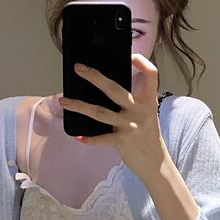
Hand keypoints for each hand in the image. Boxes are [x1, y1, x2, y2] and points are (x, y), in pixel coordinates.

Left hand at [58, 53, 167, 179]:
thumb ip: (132, 101)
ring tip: (63, 100)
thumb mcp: (146, 114)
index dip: (142, 62)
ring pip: (100, 112)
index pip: (151, 75)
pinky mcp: (123, 142)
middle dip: (94, 77)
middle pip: (115, 89)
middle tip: (79, 69)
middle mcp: (140, 111)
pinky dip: (88, 138)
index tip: (130, 56)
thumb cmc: (147, 136)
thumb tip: (104, 88)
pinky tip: (77, 135)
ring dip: (79, 106)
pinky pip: (101, 139)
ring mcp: (130, 126)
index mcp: (148, 101)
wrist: (156, 163)